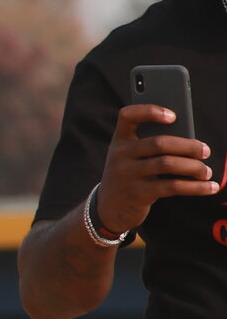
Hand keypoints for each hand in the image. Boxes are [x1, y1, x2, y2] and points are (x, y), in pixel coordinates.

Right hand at [94, 103, 216, 234]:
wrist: (109, 207)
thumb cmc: (130, 175)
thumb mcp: (131, 157)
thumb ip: (151, 146)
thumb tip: (191, 144)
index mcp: (119, 140)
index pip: (128, 116)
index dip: (150, 111)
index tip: (174, 116)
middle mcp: (120, 155)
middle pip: (159, 143)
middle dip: (189, 146)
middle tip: (205, 151)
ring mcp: (127, 174)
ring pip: (168, 164)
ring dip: (194, 167)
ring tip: (206, 171)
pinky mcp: (138, 193)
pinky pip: (172, 186)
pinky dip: (195, 187)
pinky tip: (209, 187)